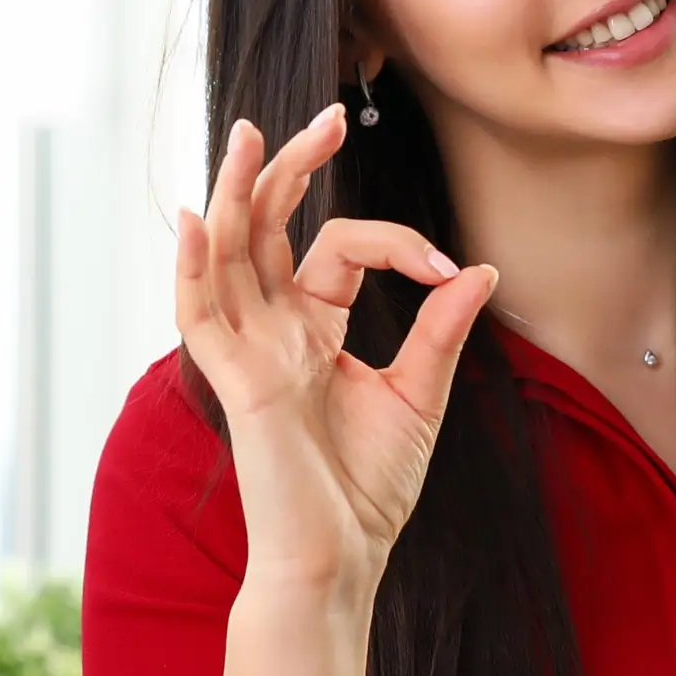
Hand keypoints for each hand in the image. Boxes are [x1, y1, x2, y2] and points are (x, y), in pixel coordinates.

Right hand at [174, 103, 498, 592]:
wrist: (342, 559)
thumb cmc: (368, 488)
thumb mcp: (419, 395)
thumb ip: (440, 330)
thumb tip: (480, 270)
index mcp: (314, 330)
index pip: (343, 250)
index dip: (401, 244)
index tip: (451, 271)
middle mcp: (274, 332)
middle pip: (267, 230)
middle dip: (290, 169)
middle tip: (324, 117)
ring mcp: (250, 354)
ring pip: (229, 255)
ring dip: (234, 193)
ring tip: (245, 133)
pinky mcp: (238, 383)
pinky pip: (202, 316)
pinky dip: (195, 266)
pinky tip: (199, 217)